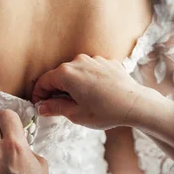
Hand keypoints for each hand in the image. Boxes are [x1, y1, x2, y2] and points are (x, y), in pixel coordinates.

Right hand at [32, 54, 149, 129]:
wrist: (135, 104)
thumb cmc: (105, 111)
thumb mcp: (76, 114)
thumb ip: (55, 108)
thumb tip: (42, 107)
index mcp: (66, 74)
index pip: (44, 81)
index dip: (39, 94)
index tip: (40, 105)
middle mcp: (78, 61)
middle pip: (59, 75)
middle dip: (56, 90)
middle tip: (58, 107)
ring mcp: (94, 60)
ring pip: (75, 72)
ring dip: (72, 85)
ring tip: (79, 102)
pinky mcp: (107, 62)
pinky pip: (90, 70)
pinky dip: (88, 80)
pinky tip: (95, 95)